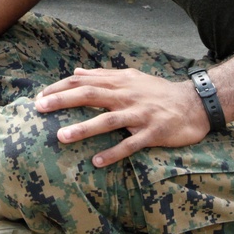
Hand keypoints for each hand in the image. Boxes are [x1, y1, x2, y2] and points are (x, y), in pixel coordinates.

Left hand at [34, 67, 210, 166]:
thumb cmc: (158, 92)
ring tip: (61, 137)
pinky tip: (97, 161)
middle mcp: (126, 96)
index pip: (84, 81)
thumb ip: (103, 75)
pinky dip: (114, 152)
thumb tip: (76, 72)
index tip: (40, 95)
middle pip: (90, 95)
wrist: (195, 104)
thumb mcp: (131, 77)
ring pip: (108, 120)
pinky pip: (131, 144)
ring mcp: (139, 114)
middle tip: (39, 107)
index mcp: (119, 82)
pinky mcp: (152, 133)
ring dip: (84, 128)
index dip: (61, 87)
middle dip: (62, 101)